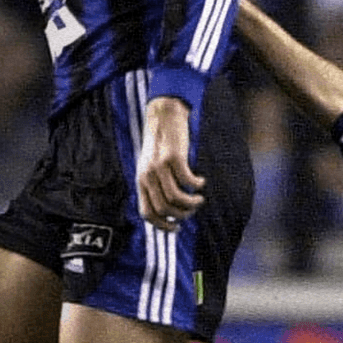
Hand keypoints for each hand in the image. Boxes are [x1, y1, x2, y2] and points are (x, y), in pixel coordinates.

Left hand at [137, 96, 205, 229]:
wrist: (164, 114)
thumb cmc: (162, 142)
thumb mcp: (153, 165)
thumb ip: (157, 184)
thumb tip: (171, 209)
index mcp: (141, 181)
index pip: (147, 214)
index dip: (162, 226)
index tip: (177, 227)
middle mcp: (147, 176)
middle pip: (164, 210)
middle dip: (182, 215)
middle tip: (193, 208)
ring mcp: (159, 167)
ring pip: (176, 199)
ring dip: (191, 203)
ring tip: (199, 198)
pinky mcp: (173, 157)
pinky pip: (187, 181)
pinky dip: (197, 185)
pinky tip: (201, 181)